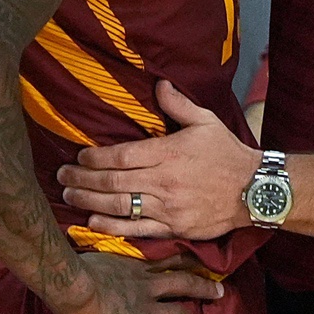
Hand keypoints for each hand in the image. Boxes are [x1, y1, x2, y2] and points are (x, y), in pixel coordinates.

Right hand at [52, 249, 221, 313]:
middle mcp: (148, 286)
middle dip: (202, 287)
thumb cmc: (78, 270)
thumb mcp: (96, 255)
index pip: (166, 262)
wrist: (79, 289)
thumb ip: (103, 259)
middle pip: (183, 284)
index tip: (197, 262)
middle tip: (219, 290)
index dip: (183, 263)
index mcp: (134, 268)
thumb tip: (93, 258)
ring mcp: (148, 309)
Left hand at [57, 81, 260, 240]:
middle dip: (82, 179)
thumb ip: (178, 104)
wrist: (253, 190)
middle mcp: (163, 181)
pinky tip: (91, 222)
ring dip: (89, 201)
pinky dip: (111, 227)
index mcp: (168, 153)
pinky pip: (136, 229)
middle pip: (113, 182)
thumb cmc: (227, 153)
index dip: (95, 157)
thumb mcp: (206, 121)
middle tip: (61, 176)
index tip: (78, 156)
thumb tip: (159, 85)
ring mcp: (167, 207)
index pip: (122, 155)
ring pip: (119, 206)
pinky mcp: (173, 227)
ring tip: (68, 196)